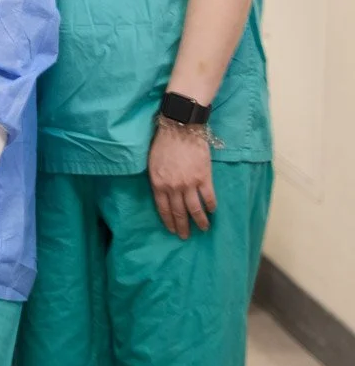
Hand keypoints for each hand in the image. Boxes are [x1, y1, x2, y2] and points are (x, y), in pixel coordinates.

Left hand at [149, 121, 215, 238]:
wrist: (180, 129)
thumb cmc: (163, 144)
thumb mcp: (152, 164)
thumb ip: (158, 181)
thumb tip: (163, 195)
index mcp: (158, 184)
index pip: (163, 209)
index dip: (169, 221)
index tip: (173, 230)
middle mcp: (173, 187)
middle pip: (179, 212)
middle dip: (183, 226)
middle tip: (186, 236)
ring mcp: (189, 184)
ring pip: (195, 209)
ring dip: (200, 221)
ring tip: (203, 229)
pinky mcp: (204, 178)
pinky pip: (209, 197)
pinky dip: (211, 206)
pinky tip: (212, 211)